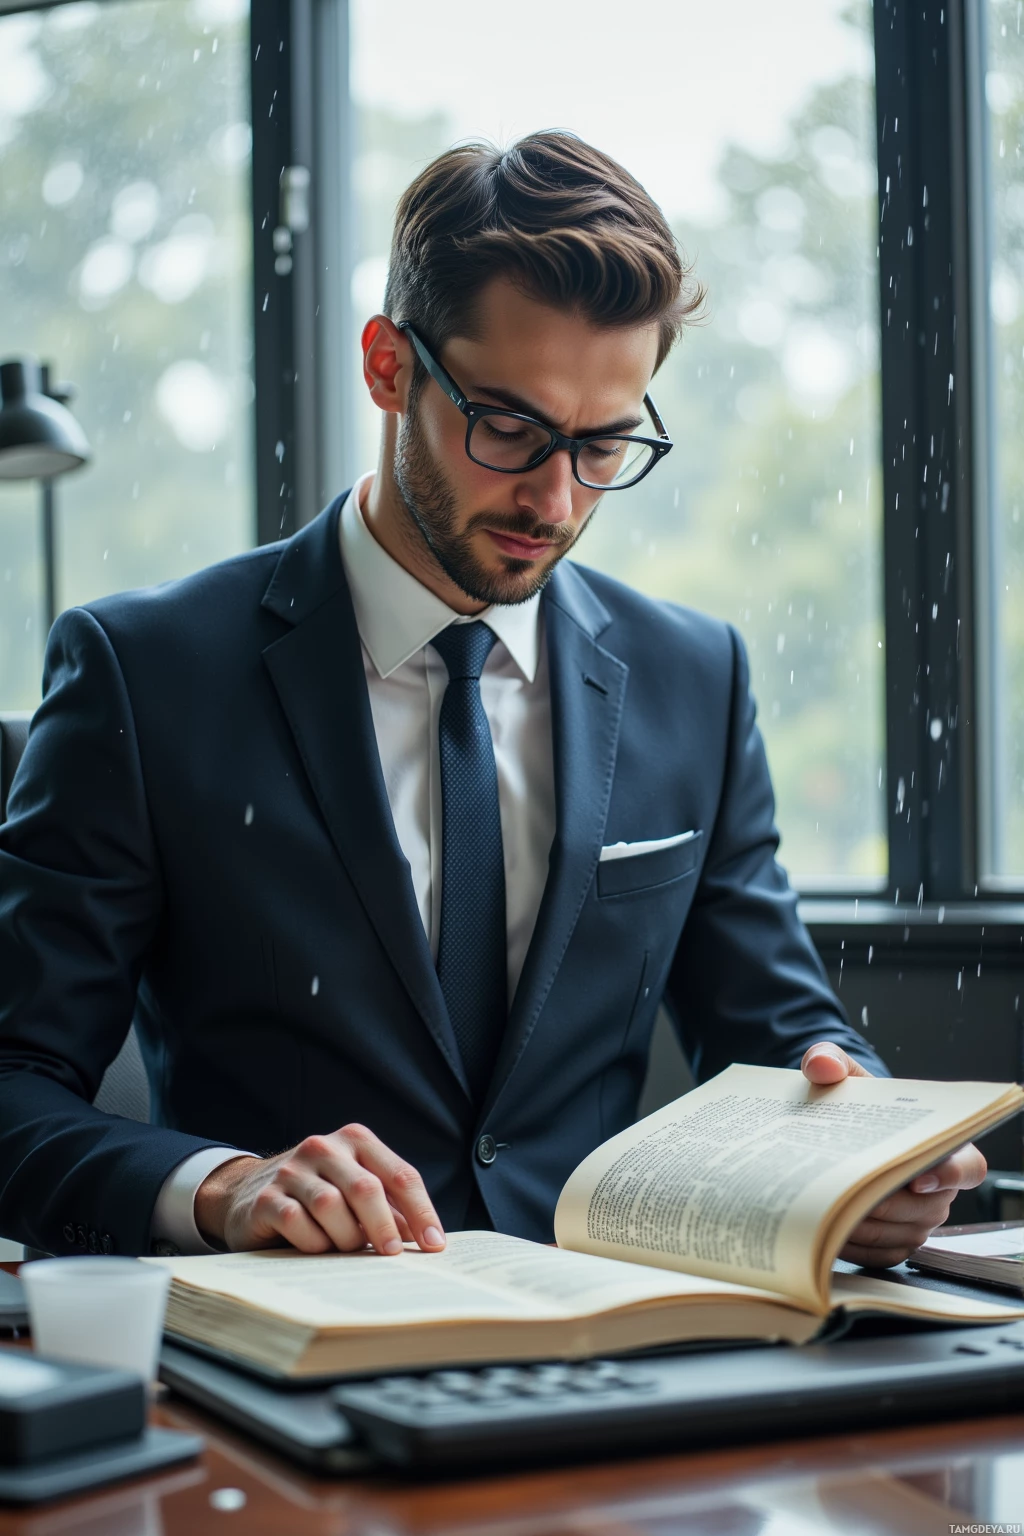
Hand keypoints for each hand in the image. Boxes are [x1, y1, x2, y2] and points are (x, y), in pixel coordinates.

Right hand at [194, 1124, 446, 1255]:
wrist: (248, 1193)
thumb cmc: (319, 1196)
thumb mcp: (357, 1193)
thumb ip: (390, 1208)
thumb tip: (427, 1239)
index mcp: (356, 1140)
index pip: (400, 1175)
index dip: (422, 1212)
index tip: (434, 1246)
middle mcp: (324, 1147)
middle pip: (366, 1189)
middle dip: (384, 1227)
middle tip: (392, 1255)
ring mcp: (292, 1170)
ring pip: (331, 1206)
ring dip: (345, 1237)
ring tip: (346, 1247)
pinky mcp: (266, 1197)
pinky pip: (296, 1222)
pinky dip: (313, 1242)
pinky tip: (316, 1246)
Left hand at [801, 1042, 986, 1266]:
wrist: (840, 1132)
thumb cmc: (854, 1104)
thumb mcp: (840, 1075)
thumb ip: (828, 1059)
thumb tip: (822, 1066)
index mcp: (942, 1145)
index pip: (969, 1166)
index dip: (950, 1174)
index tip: (918, 1177)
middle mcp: (940, 1189)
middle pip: (926, 1208)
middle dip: (884, 1204)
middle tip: (847, 1196)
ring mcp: (920, 1220)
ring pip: (902, 1235)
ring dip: (865, 1227)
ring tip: (828, 1212)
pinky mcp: (897, 1243)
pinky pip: (883, 1256)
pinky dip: (856, 1248)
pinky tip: (826, 1233)